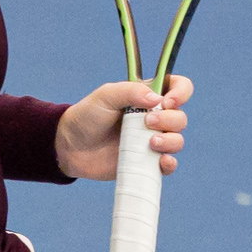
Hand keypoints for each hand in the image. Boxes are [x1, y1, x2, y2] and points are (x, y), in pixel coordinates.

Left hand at [54, 76, 191, 179]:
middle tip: (147, 122)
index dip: (181, 92)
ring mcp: (151, 141)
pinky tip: (160, 161)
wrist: (71, 147)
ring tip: (150, 143)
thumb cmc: (87, 116)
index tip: (167, 102)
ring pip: (178, 140)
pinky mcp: (147, 162)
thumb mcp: (105, 96)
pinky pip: (169, 164)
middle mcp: (154, 118)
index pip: (178, 88)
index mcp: (147, 97)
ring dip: (170, 141)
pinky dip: (169, 163)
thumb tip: (157, 99)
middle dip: (169, 120)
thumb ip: (129, 91)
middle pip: (180, 117)